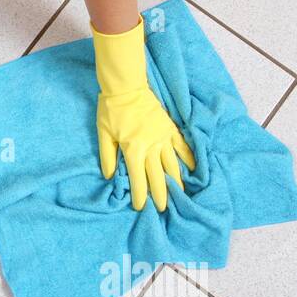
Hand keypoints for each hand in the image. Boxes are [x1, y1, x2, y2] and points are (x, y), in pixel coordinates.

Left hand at [96, 88, 193, 211]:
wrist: (126, 86)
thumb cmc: (111, 110)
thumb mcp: (103, 134)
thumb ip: (107, 157)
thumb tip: (109, 177)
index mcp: (133, 149)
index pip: (137, 178)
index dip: (140, 195)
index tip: (141, 207)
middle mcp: (151, 146)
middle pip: (158, 176)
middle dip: (161, 195)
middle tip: (165, 209)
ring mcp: (163, 137)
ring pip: (172, 164)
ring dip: (176, 181)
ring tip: (180, 195)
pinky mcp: (170, 128)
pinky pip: (182, 146)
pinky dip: (188, 158)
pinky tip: (193, 170)